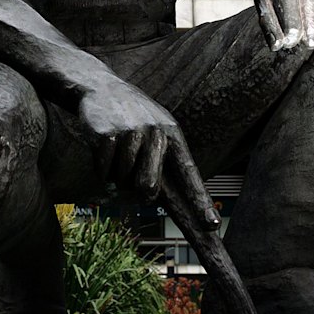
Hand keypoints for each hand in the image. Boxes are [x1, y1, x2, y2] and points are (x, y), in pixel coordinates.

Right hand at [79, 79, 219, 230]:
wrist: (102, 87)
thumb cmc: (135, 120)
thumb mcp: (157, 134)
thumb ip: (160, 168)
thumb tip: (151, 200)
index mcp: (173, 135)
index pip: (189, 174)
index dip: (200, 202)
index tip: (213, 226)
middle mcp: (156, 133)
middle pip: (148, 187)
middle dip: (139, 192)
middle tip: (135, 179)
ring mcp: (131, 132)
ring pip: (122, 180)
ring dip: (116, 173)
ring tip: (118, 148)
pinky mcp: (106, 134)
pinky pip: (103, 171)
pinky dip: (100, 167)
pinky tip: (103, 145)